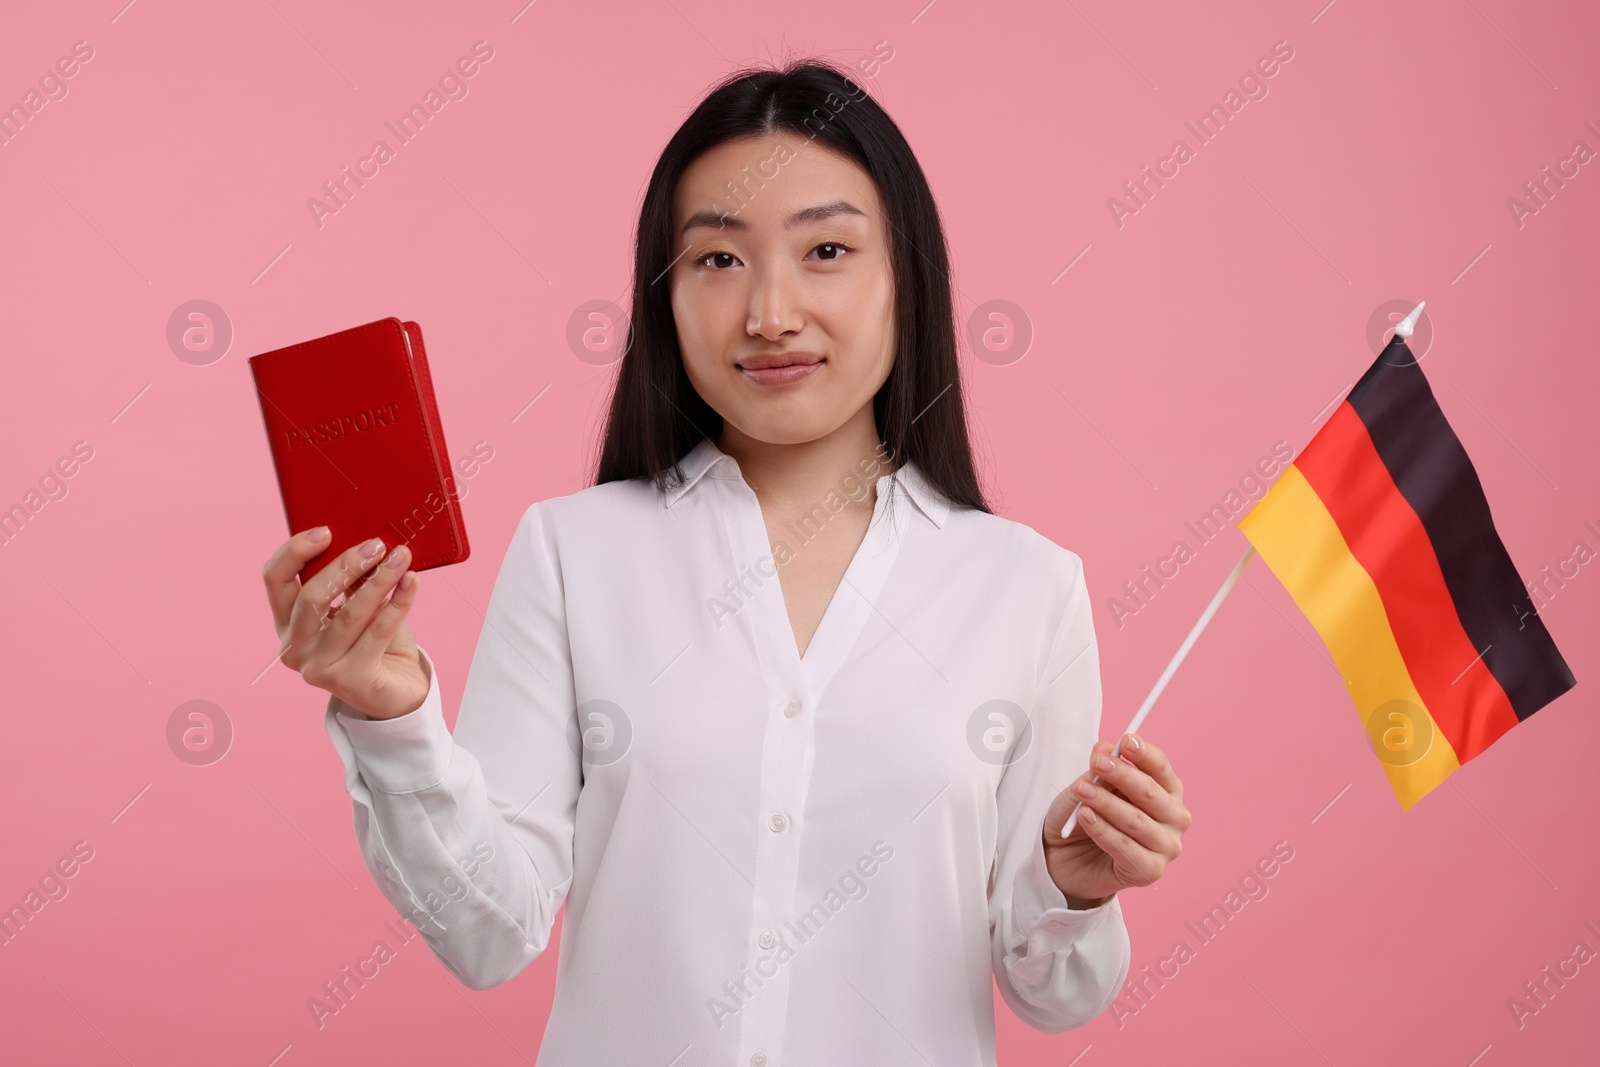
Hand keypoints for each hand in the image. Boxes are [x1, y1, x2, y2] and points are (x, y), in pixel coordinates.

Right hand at [262, 528, 428, 719]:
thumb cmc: (374, 642)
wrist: (397, 692)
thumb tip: (366, 543)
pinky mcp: (351, 680)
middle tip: (378, 545)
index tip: (326, 531)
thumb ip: (351, 581)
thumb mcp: (356, 606)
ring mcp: (319, 668)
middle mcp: (295, 648)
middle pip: (311, 596)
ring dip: (379, 580)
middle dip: (346, 565)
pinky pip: (378, 632)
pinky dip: (398, 603)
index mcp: (287, 623)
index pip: (275, 581)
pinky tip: (411, 583)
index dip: (295, 552)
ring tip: (402, 557)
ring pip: (349, 614)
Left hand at [1041, 733, 1190, 906]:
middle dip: (1122, 775)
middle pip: (1150, 793)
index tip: (1125, 741)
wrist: (1066, 857)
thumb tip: (1104, 747)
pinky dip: (1103, 830)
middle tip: (1096, 762)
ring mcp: (1166, 847)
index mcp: (1166, 792)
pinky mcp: (1150, 871)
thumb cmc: (1086, 816)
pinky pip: (1125, 847)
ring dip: (1106, 803)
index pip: (1161, 769)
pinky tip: (1085, 816)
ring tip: (1081, 790)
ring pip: (1136, 820)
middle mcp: (1174, 818)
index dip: (1144, 754)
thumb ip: (1099, 770)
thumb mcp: (1088, 786)